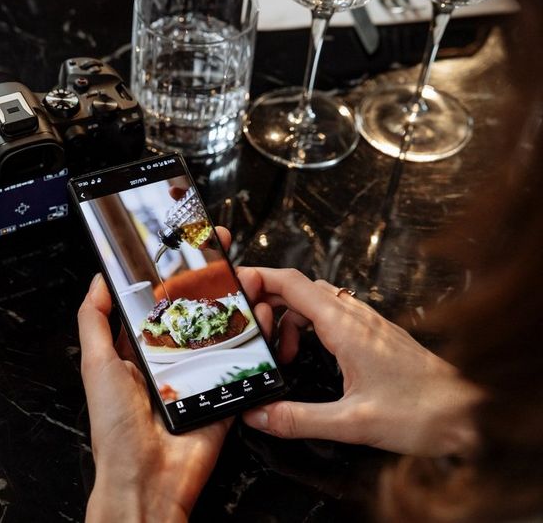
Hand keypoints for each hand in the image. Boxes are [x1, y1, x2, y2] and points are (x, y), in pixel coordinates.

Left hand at [78, 235, 232, 521]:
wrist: (148, 479)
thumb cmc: (116, 427)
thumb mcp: (96, 365)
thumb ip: (95, 320)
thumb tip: (99, 280)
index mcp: (138, 349)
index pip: (157, 300)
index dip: (171, 272)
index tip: (185, 244)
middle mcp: (170, 358)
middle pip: (195, 309)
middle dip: (211, 279)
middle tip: (225, 250)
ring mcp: (199, 374)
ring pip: (222, 330)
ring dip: (236, 301)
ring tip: (248, 275)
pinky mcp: (223, 393)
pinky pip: (242, 362)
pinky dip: (255, 339)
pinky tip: (261, 315)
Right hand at [236, 268, 481, 457]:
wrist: (469, 414)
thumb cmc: (422, 413)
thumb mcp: (352, 422)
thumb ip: (298, 419)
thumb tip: (258, 416)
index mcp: (345, 326)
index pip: (292, 283)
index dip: (258, 279)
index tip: (233, 289)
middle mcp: (355, 316)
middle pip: (298, 288)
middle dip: (268, 304)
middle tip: (252, 334)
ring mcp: (366, 322)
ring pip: (315, 301)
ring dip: (289, 320)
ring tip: (283, 356)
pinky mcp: (374, 334)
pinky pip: (331, 315)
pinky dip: (309, 328)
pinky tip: (309, 358)